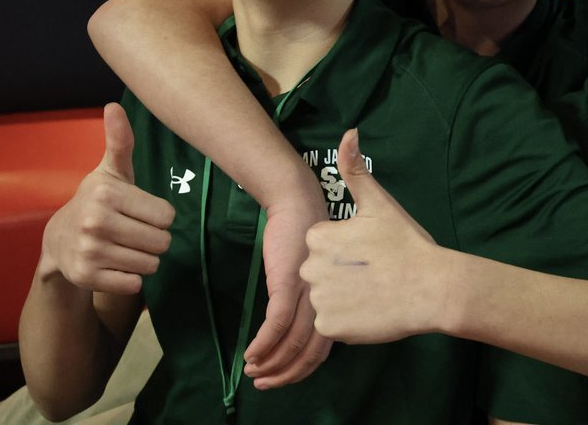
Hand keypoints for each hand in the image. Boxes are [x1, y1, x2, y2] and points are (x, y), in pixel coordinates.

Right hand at [39, 103, 174, 295]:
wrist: (58, 240)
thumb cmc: (97, 201)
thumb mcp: (111, 172)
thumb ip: (120, 141)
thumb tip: (113, 105)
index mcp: (107, 192)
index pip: (167, 216)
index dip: (159, 217)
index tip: (140, 212)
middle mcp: (96, 221)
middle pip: (162, 241)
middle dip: (155, 239)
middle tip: (134, 232)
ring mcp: (90, 251)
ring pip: (151, 264)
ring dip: (144, 259)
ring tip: (123, 247)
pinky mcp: (86, 278)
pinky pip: (134, 284)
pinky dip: (131, 278)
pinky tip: (114, 265)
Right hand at [243, 164, 332, 387]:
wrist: (298, 202)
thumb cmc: (308, 234)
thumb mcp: (317, 270)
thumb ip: (312, 298)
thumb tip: (298, 325)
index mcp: (336, 299)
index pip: (324, 346)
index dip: (304, 367)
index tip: (286, 378)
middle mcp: (326, 300)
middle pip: (311, 351)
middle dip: (287, 373)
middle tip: (266, 385)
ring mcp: (308, 292)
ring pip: (293, 341)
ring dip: (271, 363)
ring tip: (254, 374)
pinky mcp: (288, 283)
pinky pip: (276, 323)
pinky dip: (263, 344)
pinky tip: (251, 355)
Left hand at [300, 129, 444, 342]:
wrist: (432, 288)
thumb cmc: (406, 243)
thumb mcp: (379, 203)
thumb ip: (356, 169)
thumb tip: (348, 132)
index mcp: (319, 237)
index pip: (321, 244)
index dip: (346, 248)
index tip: (369, 251)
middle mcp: (310, 268)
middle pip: (319, 271)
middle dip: (340, 273)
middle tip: (373, 273)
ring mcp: (319, 300)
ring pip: (325, 298)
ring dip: (344, 297)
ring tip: (374, 292)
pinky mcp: (329, 327)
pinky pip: (332, 323)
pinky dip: (347, 320)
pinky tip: (370, 310)